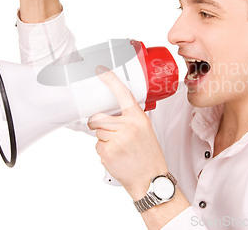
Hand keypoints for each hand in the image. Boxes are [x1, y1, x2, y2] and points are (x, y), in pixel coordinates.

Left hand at [88, 67, 168, 199]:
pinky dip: (104, 151)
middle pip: (98, 118)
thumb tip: (110, 113)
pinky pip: (97, 146)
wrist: (150, 179)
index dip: (110, 80)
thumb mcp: (145, 130)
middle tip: (110, 134)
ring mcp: (117, 139)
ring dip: (103, 140)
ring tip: (119, 148)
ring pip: (97, 132)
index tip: (100, 69)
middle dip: (98, 125)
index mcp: (138, 118)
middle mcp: (127, 126)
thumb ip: (130, 119)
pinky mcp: (108, 152)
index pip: (122, 93)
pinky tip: (117, 156)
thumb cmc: (148, 155)